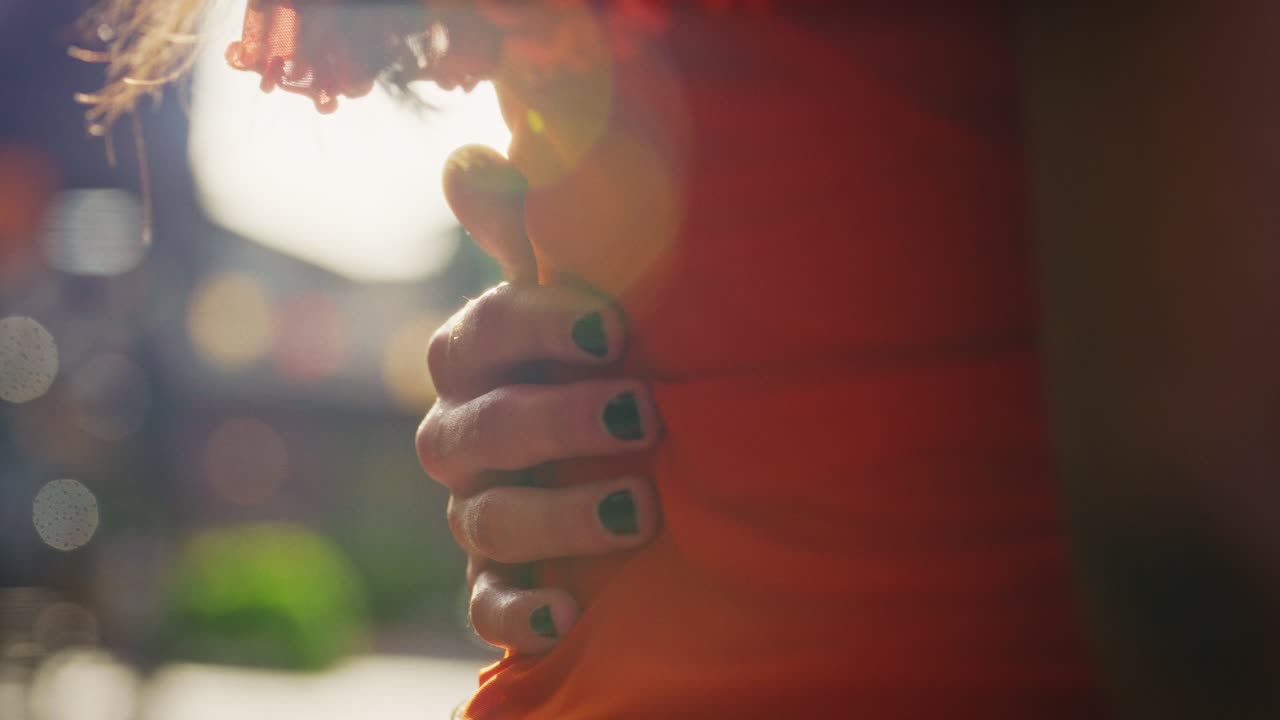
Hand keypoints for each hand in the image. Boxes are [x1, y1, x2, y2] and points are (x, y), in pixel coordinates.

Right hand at [416, 145, 661, 653]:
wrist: (605, 456)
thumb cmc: (589, 361)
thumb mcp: (571, 298)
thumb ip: (526, 234)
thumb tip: (469, 157)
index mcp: (477, 360)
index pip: (486, 334)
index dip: (540, 326)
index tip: (613, 326)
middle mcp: (463, 436)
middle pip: (481, 430)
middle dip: (557, 421)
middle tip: (644, 412)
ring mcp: (475, 510)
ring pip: (485, 520)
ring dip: (558, 517)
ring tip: (642, 509)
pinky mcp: (498, 579)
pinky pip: (486, 606)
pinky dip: (520, 613)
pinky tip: (568, 616)